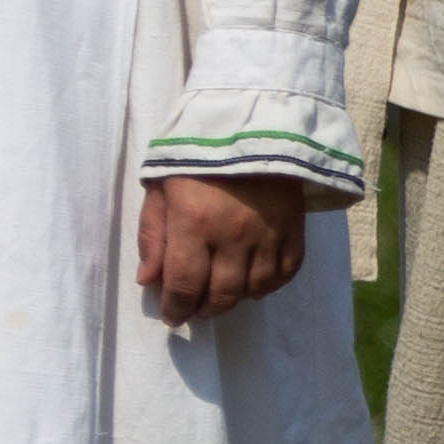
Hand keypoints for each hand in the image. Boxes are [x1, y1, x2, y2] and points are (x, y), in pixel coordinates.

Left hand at [138, 173, 310, 326]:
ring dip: (234, 300)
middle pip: (222, 295)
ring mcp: (268, 235)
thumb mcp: (159, 188)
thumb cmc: (195, 156)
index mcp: (194, 223)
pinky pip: (285, 274)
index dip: (177, 308)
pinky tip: (252, 284)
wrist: (252, 127)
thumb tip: (148, 281)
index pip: (184, 284)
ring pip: (254, 289)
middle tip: (194, 310)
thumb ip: (152, 235)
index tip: (173, 317)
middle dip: (204, 310)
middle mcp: (233, 236)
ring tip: (220, 296)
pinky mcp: (295, 230)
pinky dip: (268, 286)